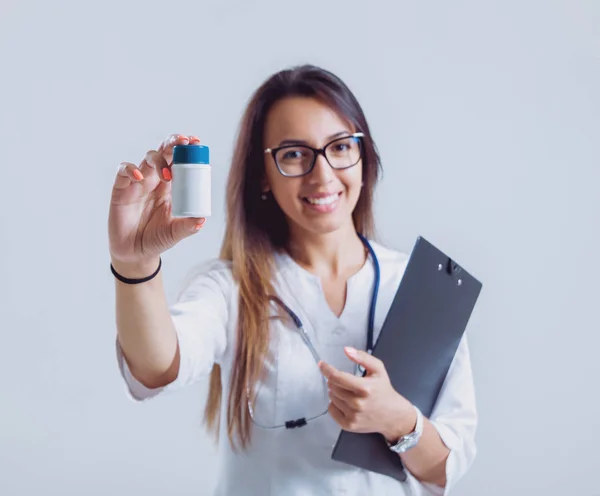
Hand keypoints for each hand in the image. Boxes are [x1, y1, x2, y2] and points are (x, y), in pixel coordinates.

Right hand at [108, 134, 205, 273]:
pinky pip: (123, 172)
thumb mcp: (174, 233)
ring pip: (147, 158)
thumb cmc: (157, 239)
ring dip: (158, 160)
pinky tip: (139, 177)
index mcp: (171, 187)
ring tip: (168, 174)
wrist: (135, 254)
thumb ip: (187, 227)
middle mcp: (155, 180)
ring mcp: (138, 183)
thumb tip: (202, 220)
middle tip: (185, 141)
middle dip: (173, 143)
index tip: (197, 142)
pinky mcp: (121, 189)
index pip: (179, 161)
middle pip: (164, 152)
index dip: (187, 149)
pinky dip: (130, 170)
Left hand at [319, 347, 416, 442]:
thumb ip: (362, 357)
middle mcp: (357, 403)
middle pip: (333, 386)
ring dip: (336, 392)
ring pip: (331, 397)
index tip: (322, 364)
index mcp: (364, 388)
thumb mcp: (378, 369)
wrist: (394, 416)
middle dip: (335, 381)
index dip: (326, 369)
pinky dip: (335, 404)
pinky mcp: (349, 425)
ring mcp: (352, 416)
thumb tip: (346, 350)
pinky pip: (331, 410)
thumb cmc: (384, 391)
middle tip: (346, 382)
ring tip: (349, 393)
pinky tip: (345, 403)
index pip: (337, 377)